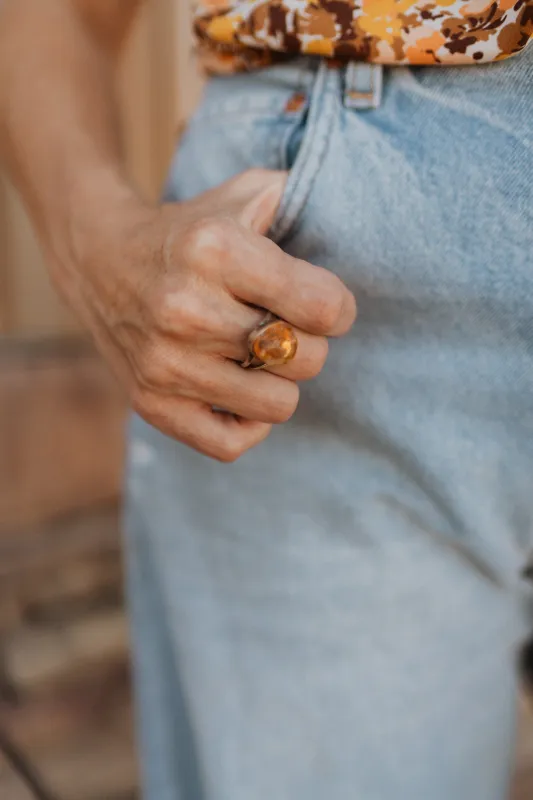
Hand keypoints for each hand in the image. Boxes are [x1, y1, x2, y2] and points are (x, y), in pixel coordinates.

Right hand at [66, 169, 355, 460]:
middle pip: (307, 359)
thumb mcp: (242, 194)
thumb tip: (352, 210)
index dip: (339, 309)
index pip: (322, 307)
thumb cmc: (189, 230)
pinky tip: (241, 393)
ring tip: (261, 358)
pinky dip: (249, 424)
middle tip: (286, 327)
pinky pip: (231, 444)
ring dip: (281, 383)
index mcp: (214, 250)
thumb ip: (299, 195)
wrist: (100, 258)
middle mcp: (186, 309)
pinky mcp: (151, 403)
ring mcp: (165, 362)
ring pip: (278, 405)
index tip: (325, 305)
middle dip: (309, 343)